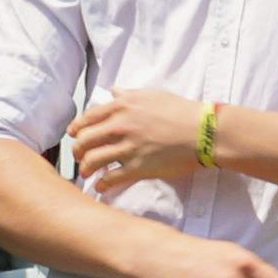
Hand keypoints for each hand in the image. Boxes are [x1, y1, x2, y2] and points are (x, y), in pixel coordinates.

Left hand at [66, 86, 212, 191]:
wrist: (203, 132)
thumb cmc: (180, 111)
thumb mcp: (151, 96)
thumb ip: (128, 95)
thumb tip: (113, 92)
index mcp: (122, 107)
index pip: (88, 118)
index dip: (77, 129)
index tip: (74, 136)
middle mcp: (121, 126)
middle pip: (85, 140)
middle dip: (77, 151)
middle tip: (78, 157)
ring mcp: (128, 148)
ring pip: (93, 160)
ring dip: (86, 169)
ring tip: (86, 173)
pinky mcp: (138, 167)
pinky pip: (111, 178)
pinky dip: (102, 184)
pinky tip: (101, 186)